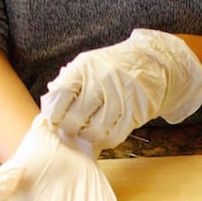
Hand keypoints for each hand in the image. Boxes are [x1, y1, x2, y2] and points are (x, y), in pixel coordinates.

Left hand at [42, 29, 201, 150]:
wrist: (154, 61)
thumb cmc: (114, 65)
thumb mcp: (89, 64)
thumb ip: (67, 82)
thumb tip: (47, 105)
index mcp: (85, 67)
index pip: (60, 96)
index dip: (53, 114)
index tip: (54, 119)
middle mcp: (102, 80)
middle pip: (75, 118)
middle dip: (69, 128)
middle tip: (70, 127)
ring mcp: (121, 97)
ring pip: (93, 131)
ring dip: (86, 136)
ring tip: (86, 131)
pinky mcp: (136, 112)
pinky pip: (113, 136)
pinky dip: (104, 140)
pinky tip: (101, 134)